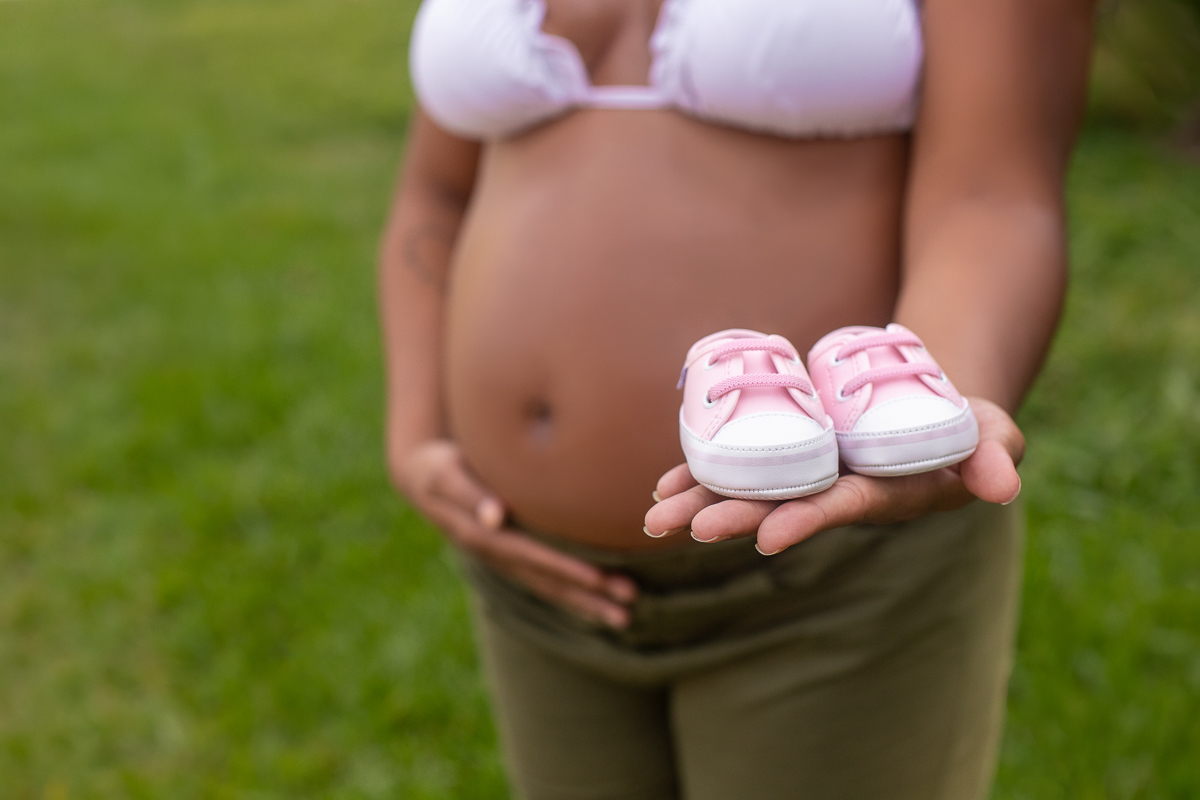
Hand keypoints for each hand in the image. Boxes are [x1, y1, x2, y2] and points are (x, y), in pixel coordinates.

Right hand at [396, 440, 637, 627]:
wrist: (420, 477)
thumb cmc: (437, 466)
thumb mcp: (445, 474)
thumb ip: (469, 494)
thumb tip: (496, 515)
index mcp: (482, 537)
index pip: (532, 557)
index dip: (565, 569)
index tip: (598, 579)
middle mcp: (496, 556)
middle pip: (547, 581)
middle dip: (588, 594)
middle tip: (628, 603)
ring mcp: (503, 561)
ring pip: (549, 587)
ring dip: (586, 603)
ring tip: (625, 616)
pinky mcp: (509, 557)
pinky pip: (543, 581)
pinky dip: (571, 595)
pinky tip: (598, 604)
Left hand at [644, 396, 1023, 554]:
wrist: (930, 404)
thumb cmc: (965, 425)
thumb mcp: (993, 435)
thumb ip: (996, 457)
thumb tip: (1005, 486)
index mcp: (882, 493)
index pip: (842, 508)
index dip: (807, 519)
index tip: (770, 536)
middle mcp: (836, 491)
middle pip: (780, 505)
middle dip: (734, 517)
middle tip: (686, 528)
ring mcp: (810, 474)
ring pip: (751, 489)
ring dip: (703, 502)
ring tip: (655, 516)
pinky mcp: (791, 453)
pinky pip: (741, 466)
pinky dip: (704, 474)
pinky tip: (663, 487)